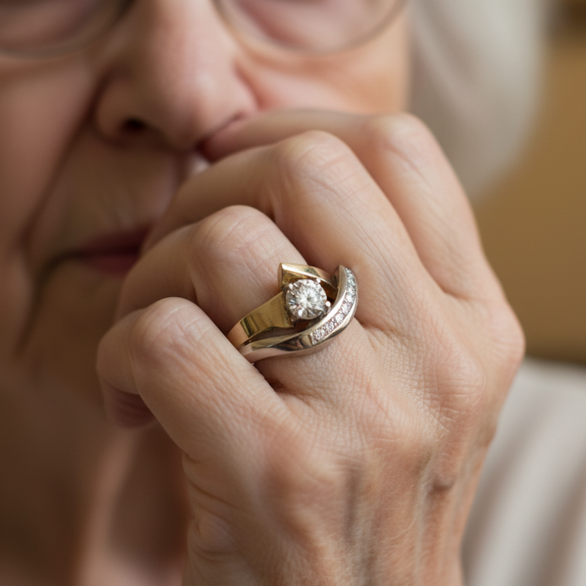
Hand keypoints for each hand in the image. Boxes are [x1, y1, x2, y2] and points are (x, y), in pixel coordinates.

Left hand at [97, 110, 523, 584]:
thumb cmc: (367, 485)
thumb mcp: (412, 374)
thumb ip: (376, 270)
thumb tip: (273, 165)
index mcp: (474, 320)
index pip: (397, 149)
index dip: (293, 129)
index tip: (238, 167)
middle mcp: (440, 358)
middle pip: (302, 170)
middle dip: (209, 186)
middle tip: (184, 249)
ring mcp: (368, 418)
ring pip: (223, 246)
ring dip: (154, 277)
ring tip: (155, 331)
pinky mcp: (281, 475)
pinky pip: (167, 340)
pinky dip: (122, 352)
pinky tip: (136, 397)